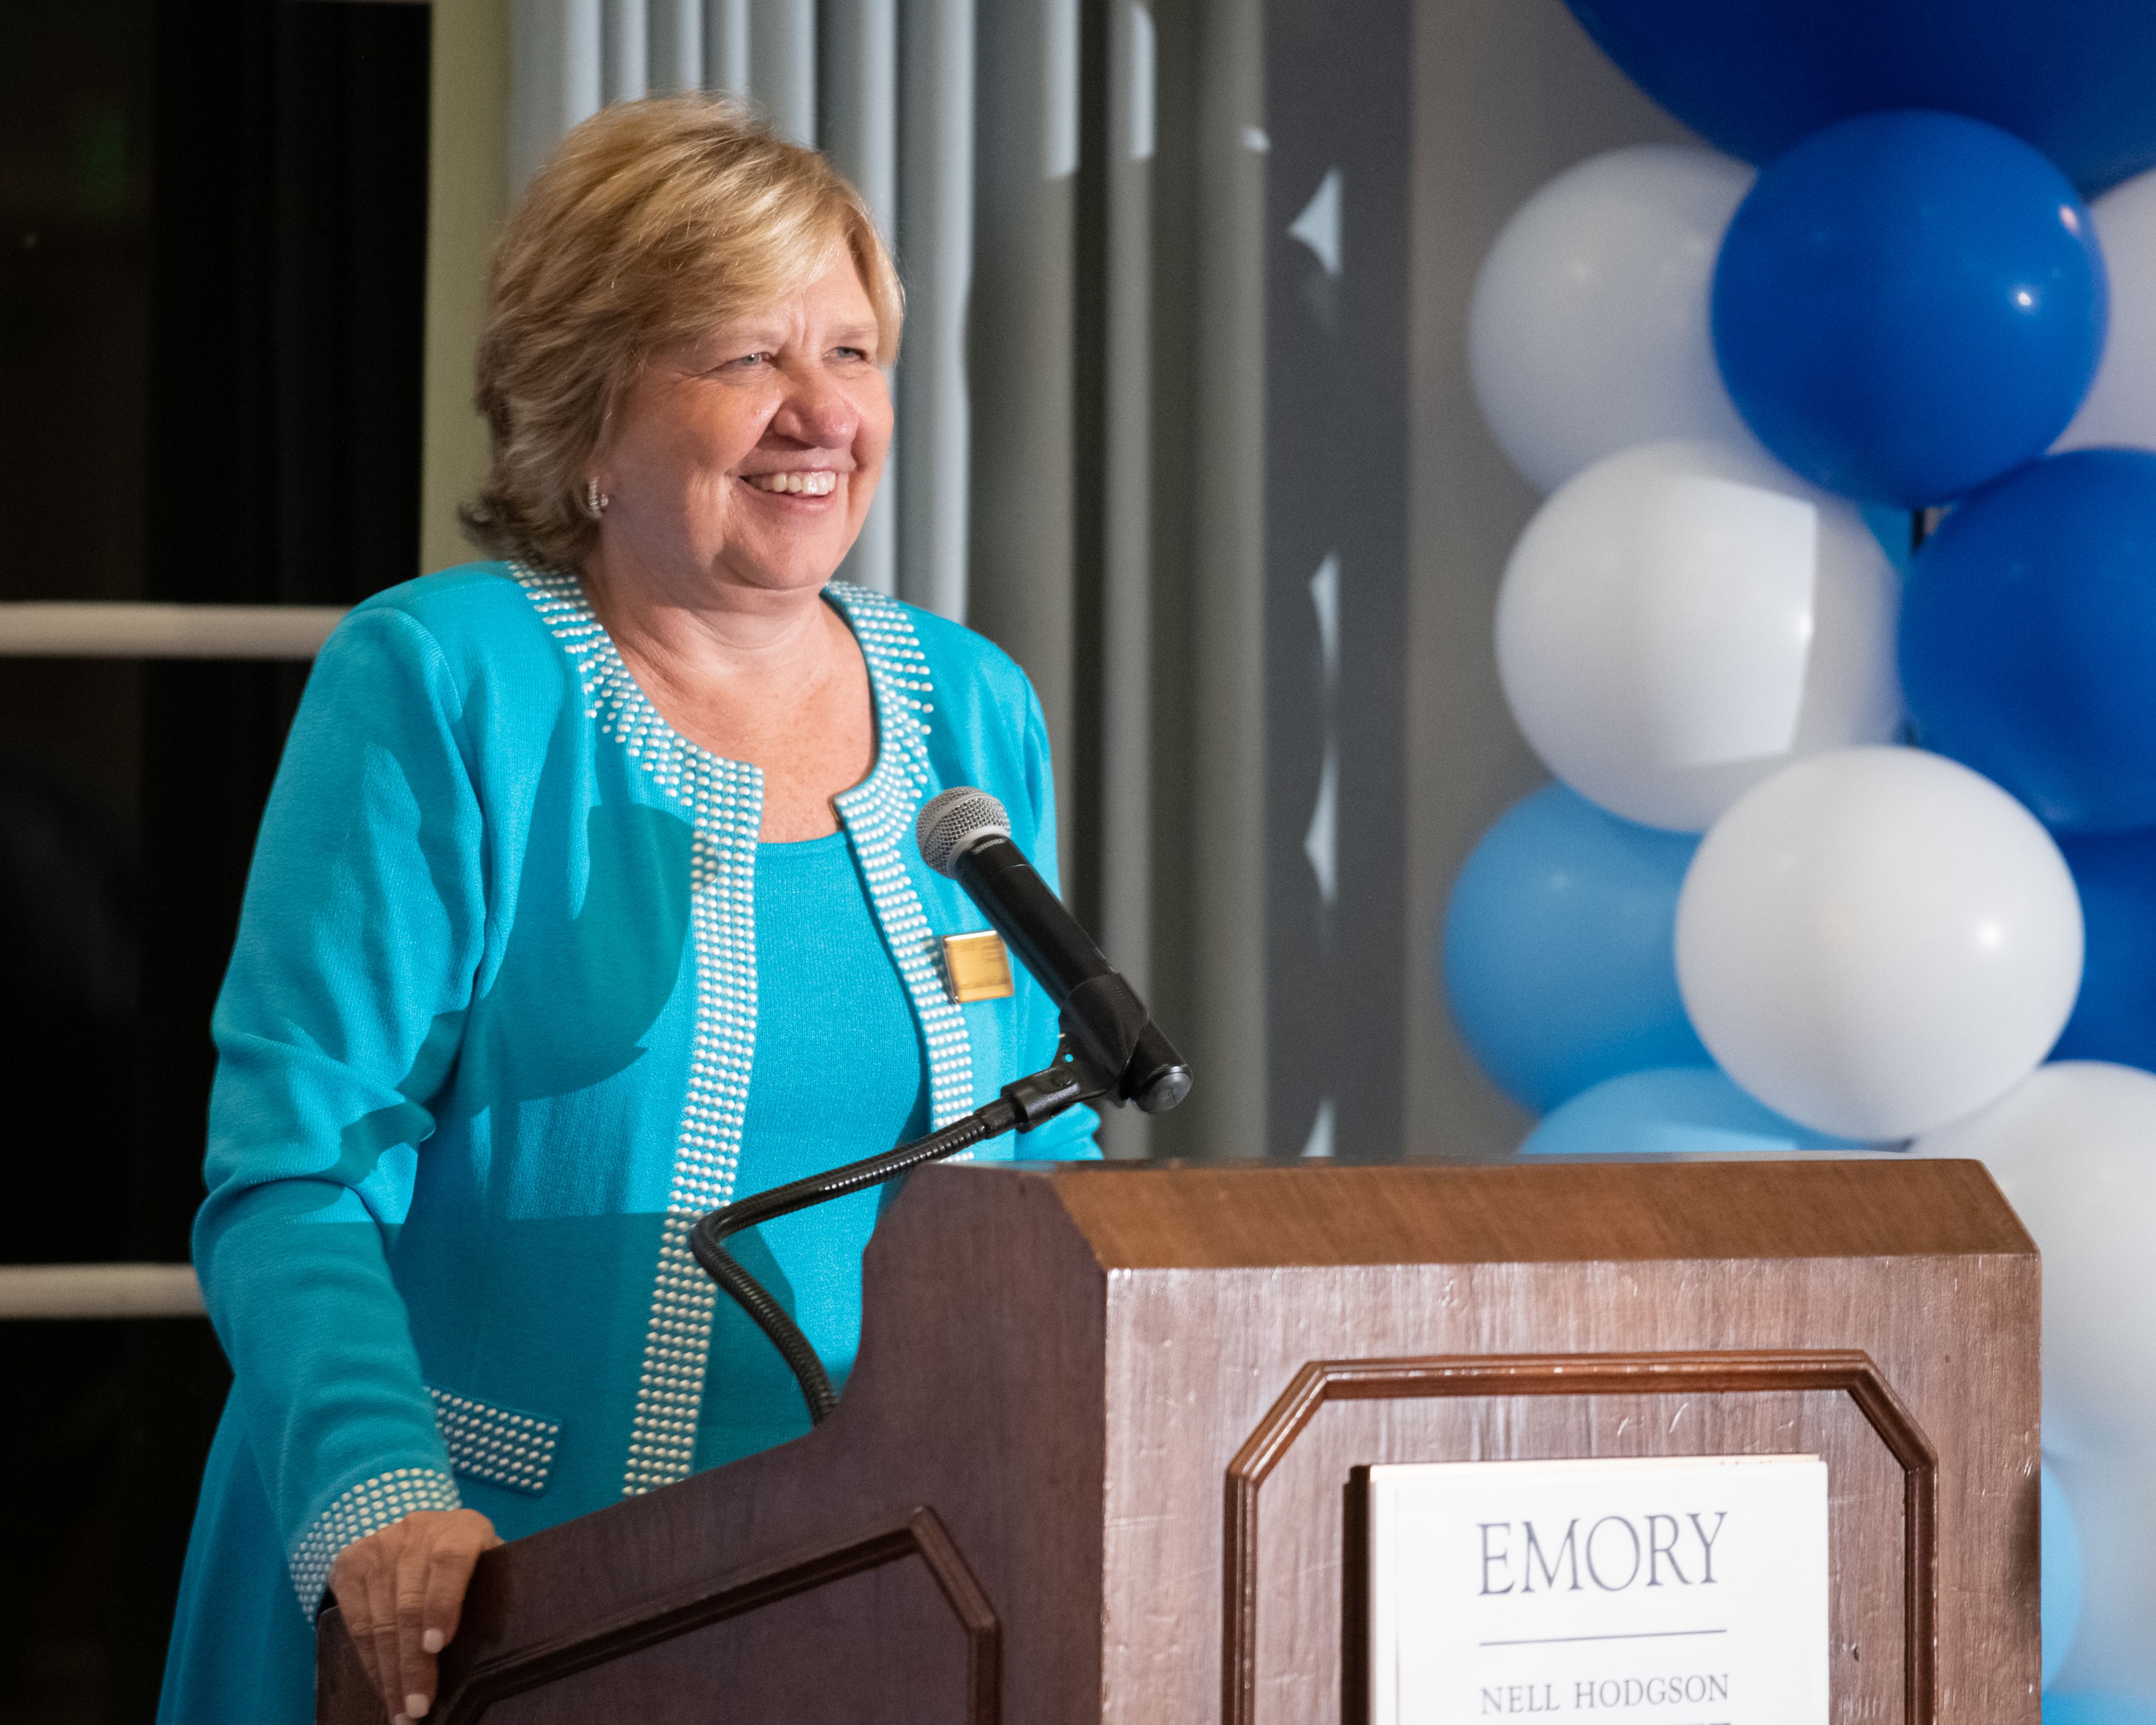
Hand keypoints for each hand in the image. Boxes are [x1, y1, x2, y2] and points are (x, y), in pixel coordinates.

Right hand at [330, 1507, 501, 1721]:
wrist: (425, 1530)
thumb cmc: (470, 1561)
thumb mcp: (489, 1565)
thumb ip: (493, 1591)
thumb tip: (493, 1643)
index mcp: (461, 1528)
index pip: (450, 1562)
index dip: (442, 1604)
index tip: (437, 1646)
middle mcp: (417, 1532)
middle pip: (409, 1604)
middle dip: (412, 1663)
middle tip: (418, 1706)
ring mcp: (379, 1546)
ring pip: (379, 1620)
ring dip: (389, 1672)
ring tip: (400, 1709)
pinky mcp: (350, 1564)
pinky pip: (355, 1623)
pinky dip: (369, 1661)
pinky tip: (381, 1686)